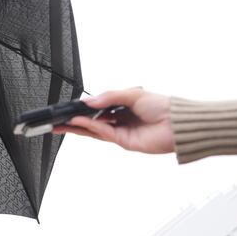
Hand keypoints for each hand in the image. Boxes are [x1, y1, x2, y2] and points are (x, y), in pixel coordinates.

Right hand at [52, 88, 174, 153]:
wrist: (178, 124)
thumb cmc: (163, 106)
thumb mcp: (132, 94)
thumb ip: (109, 97)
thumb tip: (89, 102)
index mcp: (123, 106)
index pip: (98, 107)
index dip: (83, 107)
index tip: (69, 106)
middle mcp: (121, 119)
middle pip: (93, 120)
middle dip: (75, 120)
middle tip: (58, 119)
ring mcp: (122, 131)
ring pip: (94, 130)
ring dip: (77, 127)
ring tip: (60, 124)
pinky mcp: (124, 141)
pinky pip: (102, 133)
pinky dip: (89, 127)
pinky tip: (78, 122)